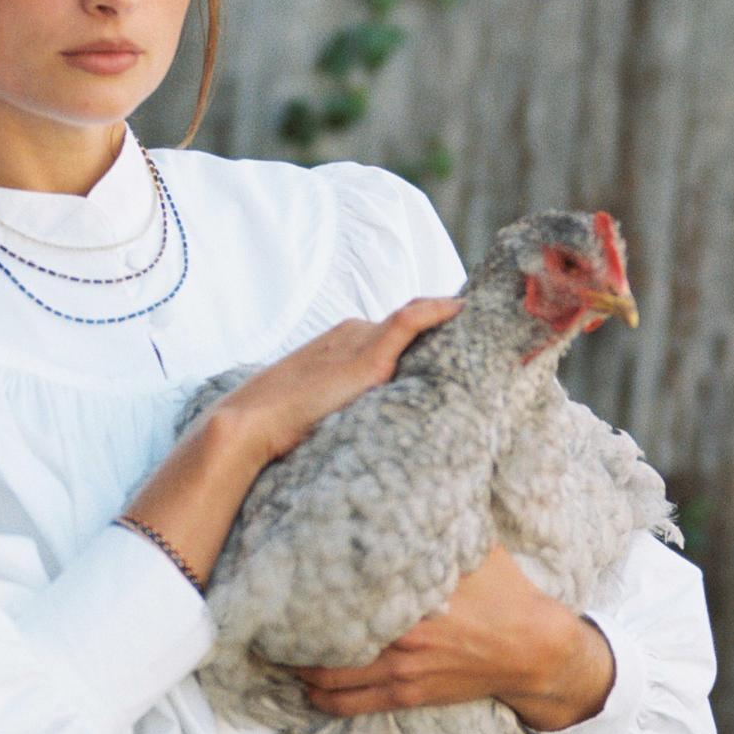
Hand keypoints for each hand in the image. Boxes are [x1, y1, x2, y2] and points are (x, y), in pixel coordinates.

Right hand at [215, 296, 464, 464]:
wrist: (253, 422)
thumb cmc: (280, 424)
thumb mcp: (322, 407)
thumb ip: (349, 403)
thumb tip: (367, 424)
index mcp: (342, 341)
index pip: (394, 332)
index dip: (425, 332)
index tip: (454, 337)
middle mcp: (353, 333)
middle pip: (408, 329)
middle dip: (440, 330)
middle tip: (480, 334)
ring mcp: (361, 342)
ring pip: (414, 324)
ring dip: (445, 322)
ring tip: (480, 322)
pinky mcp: (368, 356)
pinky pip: (409, 321)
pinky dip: (435, 310)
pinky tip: (460, 308)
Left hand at [286, 544, 609, 729]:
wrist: (533, 648)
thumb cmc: (504, 589)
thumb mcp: (473, 543)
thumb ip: (435, 517)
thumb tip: (408, 471)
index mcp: (412, 596)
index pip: (341, 593)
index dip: (306, 585)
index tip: (282, 570)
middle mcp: (400, 639)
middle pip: (323, 639)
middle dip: (289, 628)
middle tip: (266, 609)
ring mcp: (400, 673)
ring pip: (328, 678)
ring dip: (297, 666)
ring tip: (276, 646)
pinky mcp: (406, 695)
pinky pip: (349, 705)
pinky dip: (321, 697)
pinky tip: (305, 683)